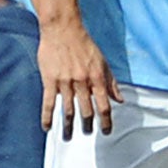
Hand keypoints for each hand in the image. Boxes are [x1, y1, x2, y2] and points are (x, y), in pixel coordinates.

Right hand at [39, 17, 122, 137]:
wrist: (63, 29)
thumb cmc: (84, 45)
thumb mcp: (103, 62)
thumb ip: (111, 83)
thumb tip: (120, 100)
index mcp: (97, 78)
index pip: (104, 106)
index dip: (106, 121)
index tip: (106, 132)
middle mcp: (83, 82)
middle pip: (87, 111)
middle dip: (88, 125)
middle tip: (87, 134)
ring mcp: (65, 82)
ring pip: (68, 110)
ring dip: (68, 126)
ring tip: (68, 137)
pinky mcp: (50, 80)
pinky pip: (48, 103)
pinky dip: (47, 117)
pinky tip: (47, 128)